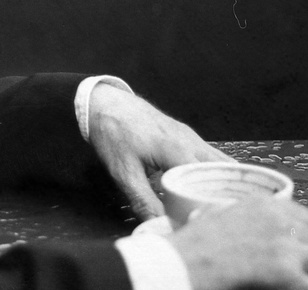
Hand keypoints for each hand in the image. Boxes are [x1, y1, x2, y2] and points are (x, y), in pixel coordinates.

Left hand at [87, 83, 230, 219]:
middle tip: (218, 219)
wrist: (104, 102)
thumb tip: (159, 226)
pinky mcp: (185, 136)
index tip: (208, 222)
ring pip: (220, 163)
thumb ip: (143, 201)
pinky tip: (203, 188)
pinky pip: (209, 156)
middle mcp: (191, 141)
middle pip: (224, 172)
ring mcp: (190, 137)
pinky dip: (212, 173)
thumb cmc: (112, 133)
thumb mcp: (123, 172)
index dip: (210, 204)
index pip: (210, 182)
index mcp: (178, 150)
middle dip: (225, 196)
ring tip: (215, 208)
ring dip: (220, 183)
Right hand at [169, 197, 307, 289]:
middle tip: (289, 266)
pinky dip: (295, 285)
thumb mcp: (216, 214)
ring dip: (301, 271)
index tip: (298, 245)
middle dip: (302, 254)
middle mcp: (278, 218)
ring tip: (282, 277)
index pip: (305, 218)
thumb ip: (240, 214)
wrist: (184, 262)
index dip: (302, 236)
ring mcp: (285, 243)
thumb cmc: (194, 243)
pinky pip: (305, 282)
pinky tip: (276, 285)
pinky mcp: (287, 269)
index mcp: (263, 203)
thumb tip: (252, 226)